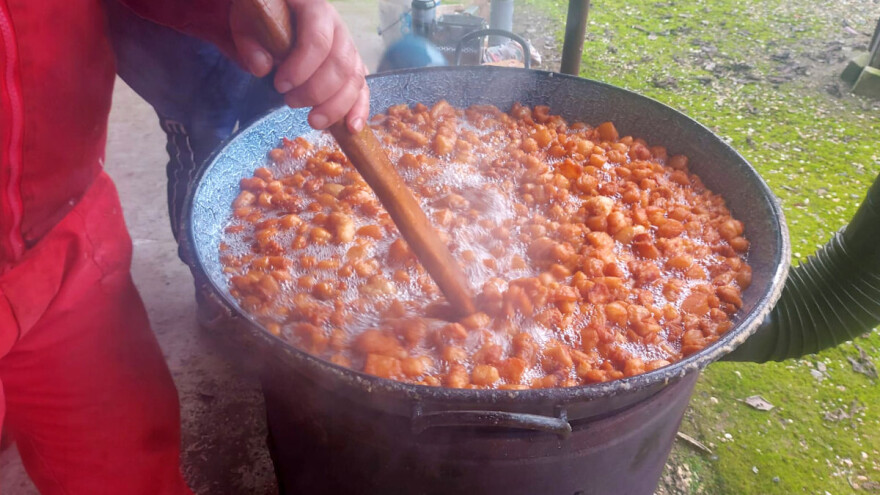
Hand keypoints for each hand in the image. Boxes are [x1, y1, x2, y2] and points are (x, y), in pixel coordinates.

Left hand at [230, 0, 368, 132]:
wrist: (280, 15)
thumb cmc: (266, 18)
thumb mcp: (249, 21)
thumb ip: (251, 42)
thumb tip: (261, 67)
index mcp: (314, 9)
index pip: (318, 40)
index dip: (302, 66)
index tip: (280, 86)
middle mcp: (338, 27)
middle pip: (340, 64)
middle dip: (317, 91)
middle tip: (290, 103)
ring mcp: (349, 48)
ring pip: (354, 79)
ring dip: (336, 106)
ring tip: (314, 121)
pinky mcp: (353, 67)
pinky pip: (362, 88)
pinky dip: (359, 109)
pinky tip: (351, 128)